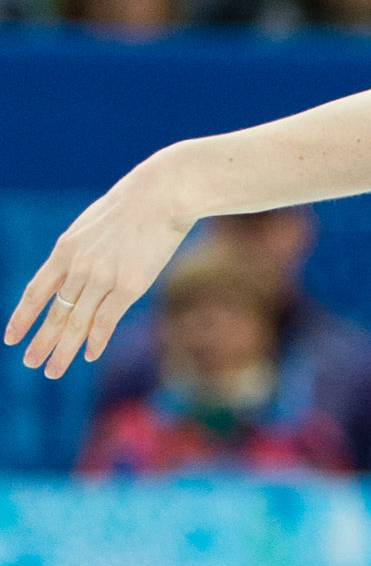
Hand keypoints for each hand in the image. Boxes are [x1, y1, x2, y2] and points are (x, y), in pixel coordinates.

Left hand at [6, 158, 196, 377]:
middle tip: (28, 363)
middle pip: (55, 313)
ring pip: (77, 322)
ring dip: (63, 350)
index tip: (10, 337)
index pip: (36, 291)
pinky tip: (88, 356)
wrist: (160, 195)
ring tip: (52, 371)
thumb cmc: (130, 209)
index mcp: (65, 250)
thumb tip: (75, 279)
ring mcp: (103, 277)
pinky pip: (106, 320)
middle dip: (40, 342)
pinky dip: (96, 340)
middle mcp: (79, 266)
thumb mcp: (92, 229)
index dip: (22, 317)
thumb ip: (79, 255)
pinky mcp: (130, 286)